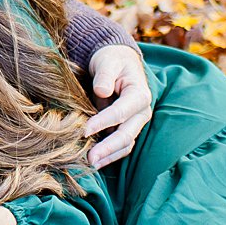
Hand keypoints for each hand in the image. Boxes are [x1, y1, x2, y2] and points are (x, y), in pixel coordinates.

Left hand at [84, 45, 151, 167]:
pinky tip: (96, 162)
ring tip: (91, 164)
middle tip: (90, 158)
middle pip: (127, 134)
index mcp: (139, 94)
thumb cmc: (113, 61)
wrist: (118, 63)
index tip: (84, 131)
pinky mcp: (127, 128)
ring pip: (125, 144)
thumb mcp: (108, 61)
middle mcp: (141, 112)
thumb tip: (102, 91)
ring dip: (109, 156)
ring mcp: (135, 122)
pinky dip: (110, 155)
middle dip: (108, 148)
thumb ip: (105, 75)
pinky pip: (121, 146)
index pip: (121, 112)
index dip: (103, 122)